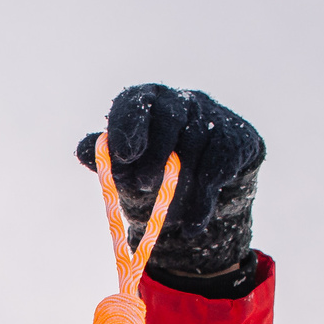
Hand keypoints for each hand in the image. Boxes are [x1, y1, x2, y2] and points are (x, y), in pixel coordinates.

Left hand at [76, 85, 264, 281]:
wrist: (201, 196)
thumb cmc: (153, 175)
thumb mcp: (125, 169)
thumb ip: (103, 158)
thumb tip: (85, 150)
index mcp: (147, 102)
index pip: (136, 102)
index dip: (130, 125)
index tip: (124, 154)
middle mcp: (182, 100)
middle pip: (171, 115)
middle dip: (155, 154)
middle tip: (142, 185)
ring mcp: (214, 115)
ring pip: (197, 145)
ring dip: (180, 186)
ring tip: (169, 217)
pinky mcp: (238, 138)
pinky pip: (220, 167)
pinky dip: (203, 201)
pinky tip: (193, 223)